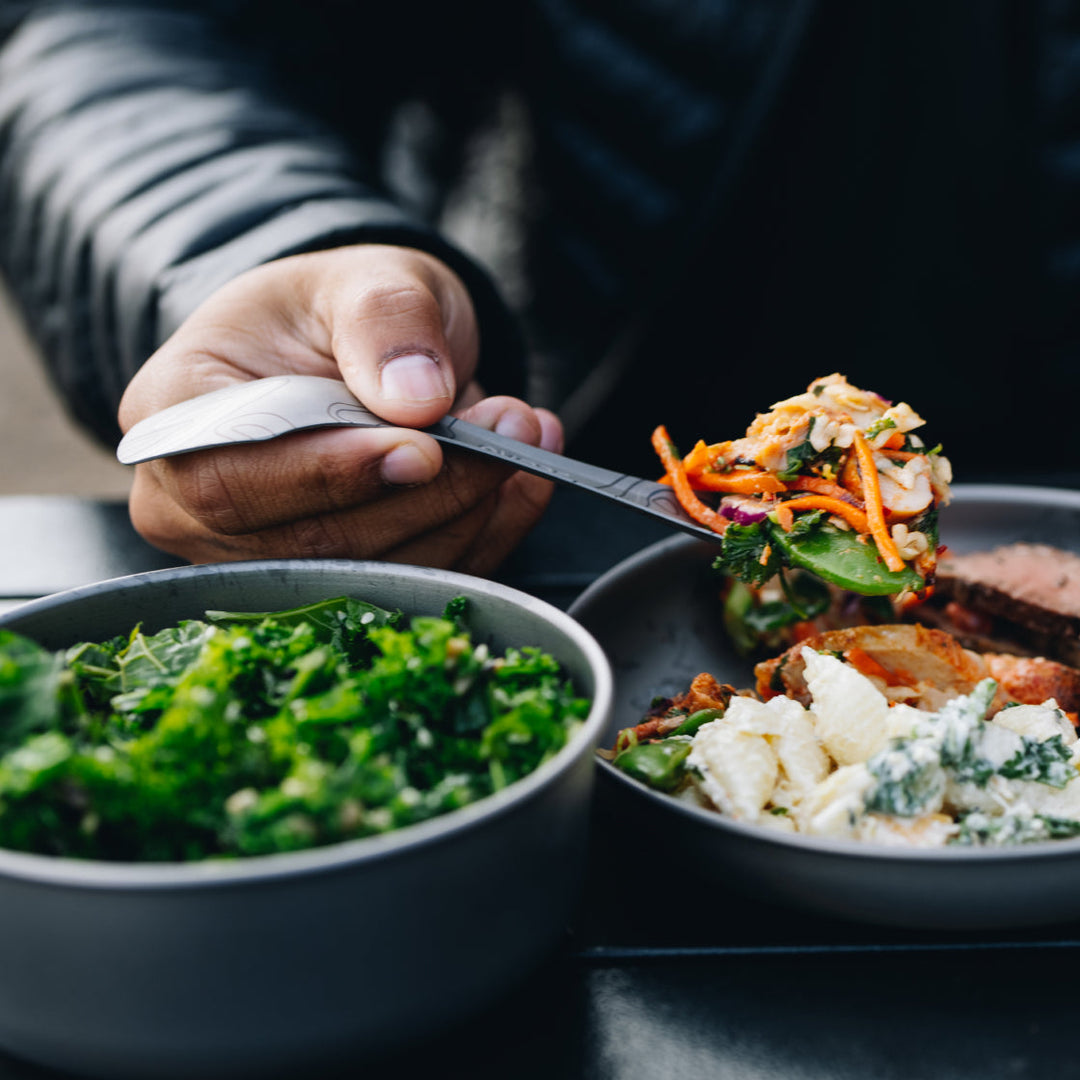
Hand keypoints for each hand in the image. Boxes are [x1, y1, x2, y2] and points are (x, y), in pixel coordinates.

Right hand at [118, 245, 561, 574]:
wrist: (349, 355)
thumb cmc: (332, 314)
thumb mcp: (361, 280)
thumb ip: (384, 321)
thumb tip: (418, 398)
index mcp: (173, 417)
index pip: (231, 476)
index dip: (329, 474)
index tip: (422, 449)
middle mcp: (198, 507)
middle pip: (311, 542)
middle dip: (429, 493)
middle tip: (512, 429)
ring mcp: (264, 557)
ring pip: (373, 575)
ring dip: (468, 512)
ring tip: (524, 437)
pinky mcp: (333, 585)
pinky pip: (414, 584)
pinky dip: (484, 536)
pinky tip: (522, 483)